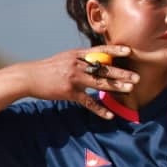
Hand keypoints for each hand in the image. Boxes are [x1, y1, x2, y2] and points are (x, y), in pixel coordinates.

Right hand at [0, 45, 140, 118]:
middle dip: (122, 73)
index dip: (115, 50)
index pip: (100, 50)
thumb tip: (97, 58)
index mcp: (77, 55)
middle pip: (104, 69)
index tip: (130, 51)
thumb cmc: (48, 68)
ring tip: (130, 90)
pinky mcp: (69, 92)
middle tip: (137, 77)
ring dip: (116, 87)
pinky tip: (109, 115)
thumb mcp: (65, 58)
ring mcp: (73, 78)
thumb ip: (81, 58)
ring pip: (99, 83)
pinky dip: (99, 109)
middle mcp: (77, 64)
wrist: (29, 77)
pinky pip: (88, 102)